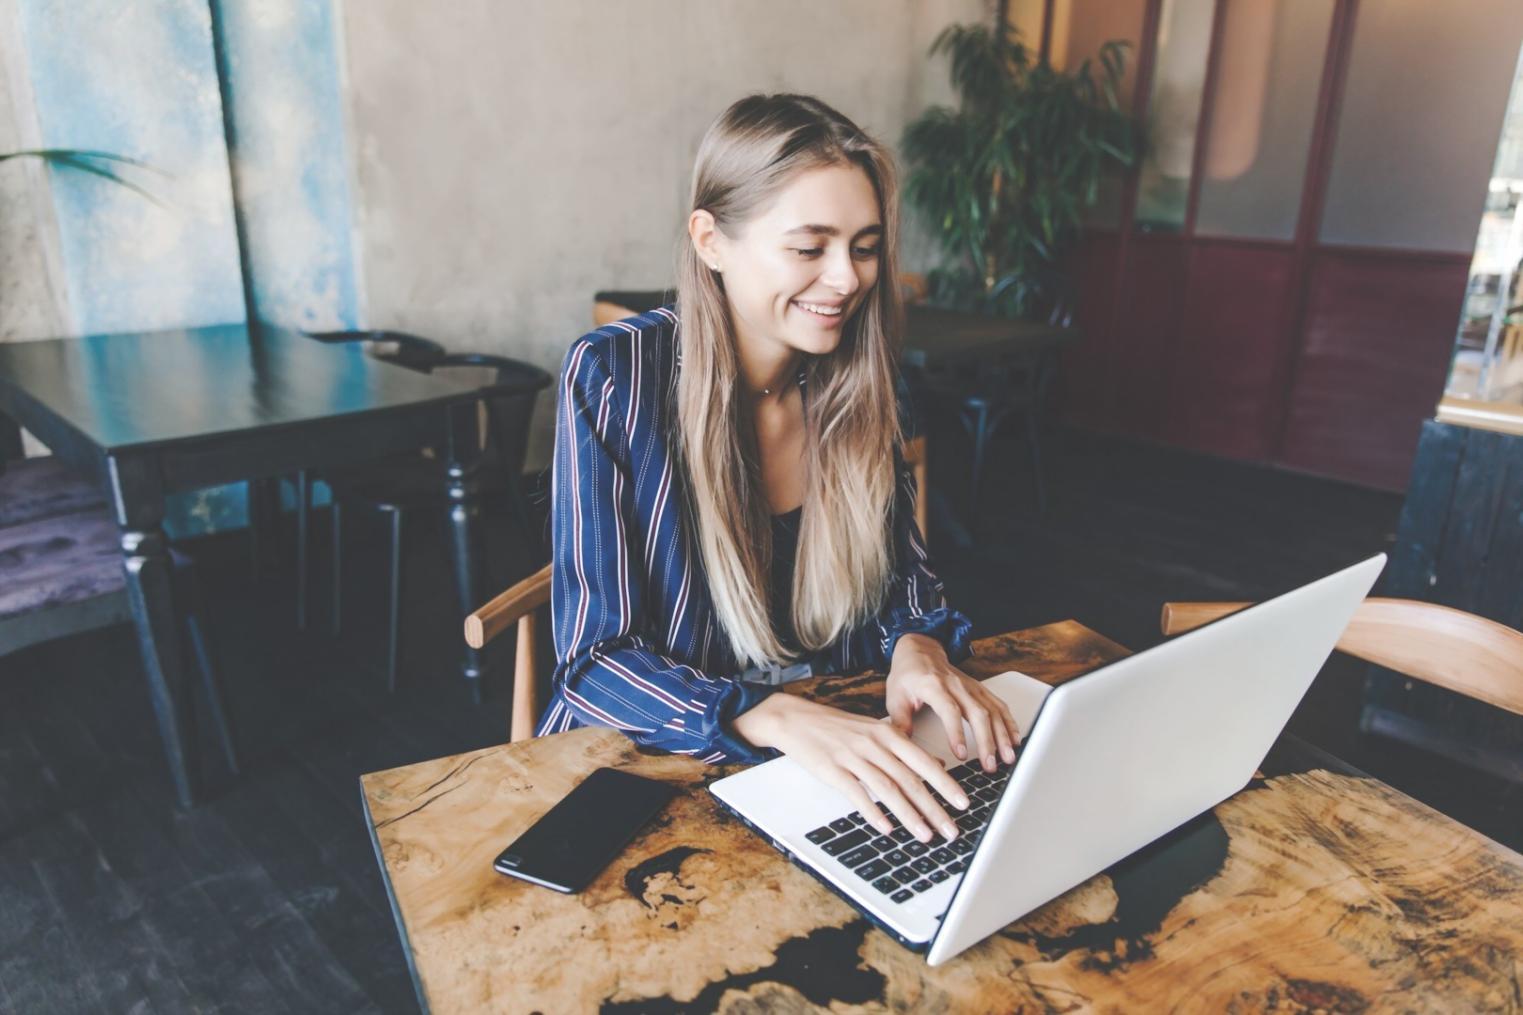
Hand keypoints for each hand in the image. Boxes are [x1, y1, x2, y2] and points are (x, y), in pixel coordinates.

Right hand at [730, 694, 970, 842]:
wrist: (796, 719)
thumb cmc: (837, 727)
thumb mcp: (874, 730)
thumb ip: (904, 746)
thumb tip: (935, 763)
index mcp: (887, 733)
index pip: (923, 762)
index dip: (945, 783)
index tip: (963, 802)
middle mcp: (874, 744)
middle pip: (910, 780)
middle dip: (934, 807)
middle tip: (951, 829)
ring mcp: (853, 757)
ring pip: (888, 790)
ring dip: (909, 816)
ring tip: (926, 835)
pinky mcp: (832, 770)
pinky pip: (857, 794)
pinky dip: (873, 812)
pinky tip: (886, 829)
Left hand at [886, 634, 1019, 772]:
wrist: (920, 650)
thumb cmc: (907, 675)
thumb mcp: (895, 697)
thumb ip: (900, 724)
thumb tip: (905, 751)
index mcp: (933, 686)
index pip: (949, 710)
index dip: (956, 733)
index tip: (961, 754)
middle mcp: (956, 685)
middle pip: (977, 713)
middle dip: (987, 741)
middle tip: (989, 766)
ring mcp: (971, 687)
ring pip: (992, 711)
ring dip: (1002, 735)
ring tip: (1007, 757)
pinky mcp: (980, 690)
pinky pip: (999, 706)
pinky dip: (1009, 723)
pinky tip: (1014, 740)